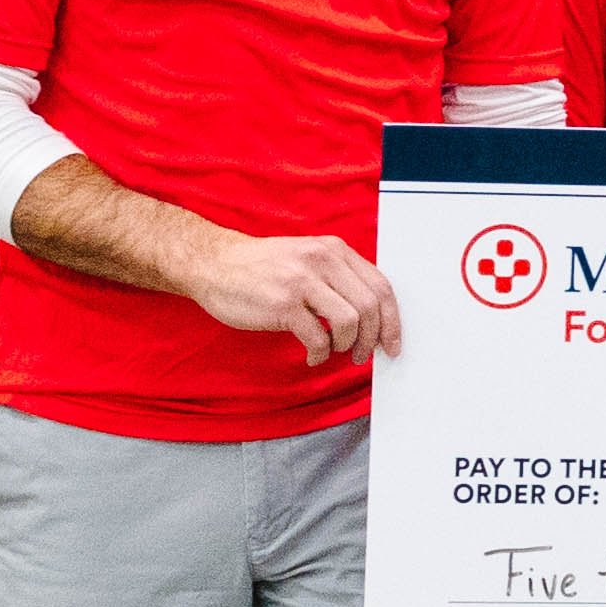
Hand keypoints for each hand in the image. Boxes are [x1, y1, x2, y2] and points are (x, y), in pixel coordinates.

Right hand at [188, 234, 401, 361]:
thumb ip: (338, 278)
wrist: (214, 264)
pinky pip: (317, 338)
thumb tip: (370, 316)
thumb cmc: (262, 267)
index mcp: (334, 250)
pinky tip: (311, 356)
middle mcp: (323, 260)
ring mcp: (302, 281)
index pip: (380, 286)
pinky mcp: (283, 304)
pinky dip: (320, 354)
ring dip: (346, 345)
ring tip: (333, 351)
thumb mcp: (308, 258)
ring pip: (349, 322)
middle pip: (369, 306)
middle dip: (372, 338)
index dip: (392, 320)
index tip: (391, 344)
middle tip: (362, 355)